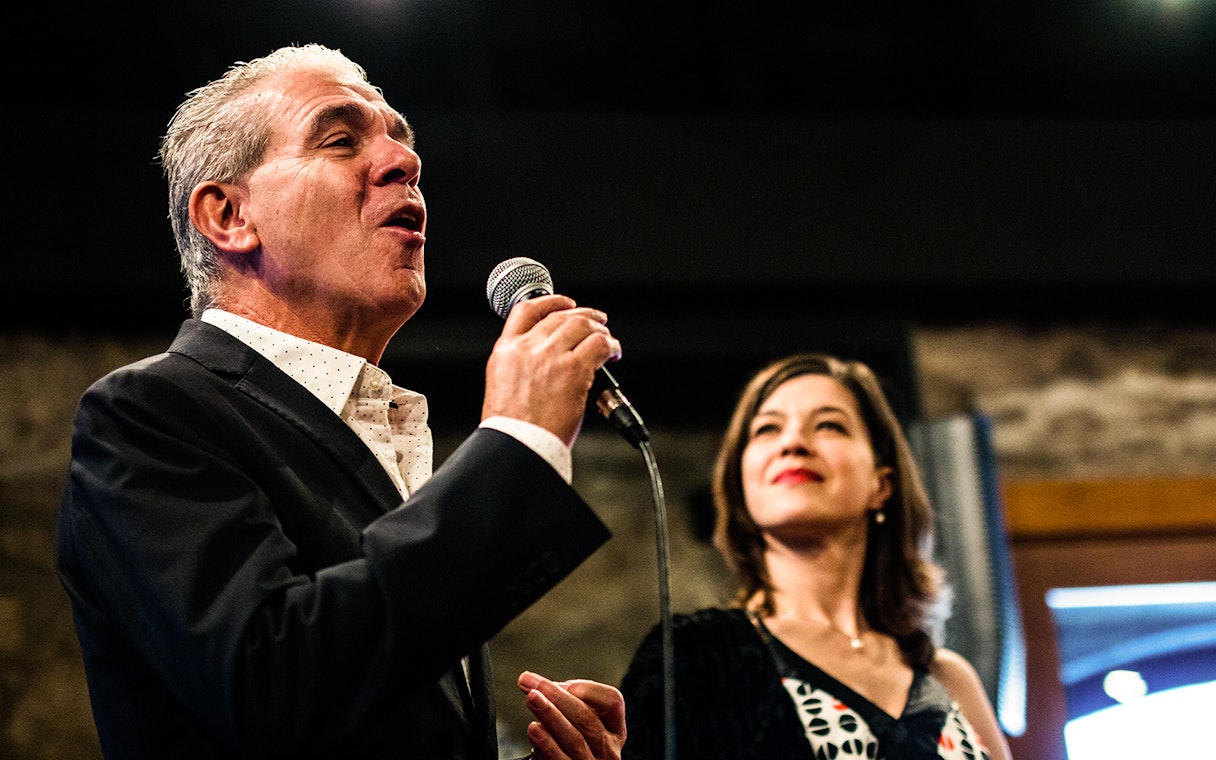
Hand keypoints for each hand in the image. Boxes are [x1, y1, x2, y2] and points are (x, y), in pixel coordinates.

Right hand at [482, 295, 621, 446]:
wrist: (518, 447)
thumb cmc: (513, 430)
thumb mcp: (503, 387)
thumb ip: (521, 366)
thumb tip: (547, 361)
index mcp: (505, 351)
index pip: (526, 311)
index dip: (550, 302)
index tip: (565, 304)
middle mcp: (527, 348)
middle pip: (560, 316)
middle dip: (584, 316)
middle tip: (598, 322)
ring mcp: (551, 357)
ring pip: (582, 326)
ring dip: (600, 330)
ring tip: (608, 340)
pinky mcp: (574, 370)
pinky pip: (599, 345)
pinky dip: (610, 345)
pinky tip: (613, 353)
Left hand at [517, 671, 625, 759]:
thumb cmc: (570, 746)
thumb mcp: (578, 725)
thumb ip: (567, 705)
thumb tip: (542, 687)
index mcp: (614, 729)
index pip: (612, 701)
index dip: (588, 689)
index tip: (562, 684)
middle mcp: (609, 749)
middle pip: (587, 717)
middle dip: (557, 696)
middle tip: (531, 683)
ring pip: (574, 738)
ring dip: (551, 715)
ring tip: (532, 699)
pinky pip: (561, 759)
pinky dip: (547, 743)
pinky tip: (534, 729)